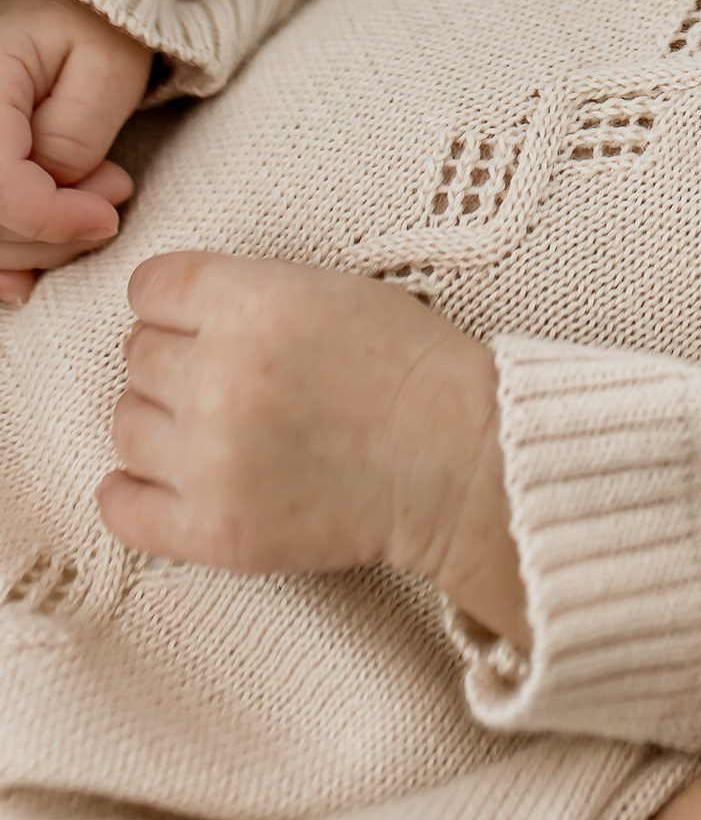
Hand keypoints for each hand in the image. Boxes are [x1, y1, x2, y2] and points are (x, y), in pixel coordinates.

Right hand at [0, 0, 153, 302]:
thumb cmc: (92, 21)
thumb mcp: (107, 64)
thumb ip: (78, 133)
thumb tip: (62, 191)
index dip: (51, 218)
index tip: (107, 217)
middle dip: (53, 231)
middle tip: (113, 196)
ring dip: (36, 244)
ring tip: (95, 202)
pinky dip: (3, 256)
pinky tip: (31, 272)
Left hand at [99, 250, 527, 640]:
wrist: (459, 459)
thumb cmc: (407, 366)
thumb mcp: (331, 290)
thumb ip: (245, 293)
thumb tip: (166, 316)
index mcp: (253, 305)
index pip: (150, 288)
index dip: (172, 302)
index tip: (192, 318)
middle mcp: (220, 378)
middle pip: (138, 356)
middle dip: (175, 361)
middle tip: (226, 377)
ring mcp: (211, 461)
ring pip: (126, 427)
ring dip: (160, 423)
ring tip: (211, 428)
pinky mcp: (215, 531)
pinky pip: (123, 510)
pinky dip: (130, 495)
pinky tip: (159, 482)